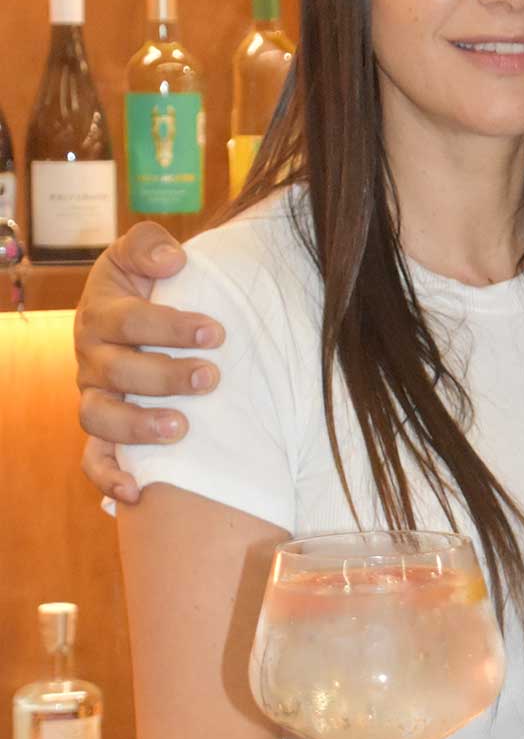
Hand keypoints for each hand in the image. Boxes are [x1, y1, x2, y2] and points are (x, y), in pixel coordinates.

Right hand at [75, 222, 225, 502]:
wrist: (132, 313)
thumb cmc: (143, 284)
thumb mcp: (139, 252)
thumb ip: (149, 245)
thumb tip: (172, 262)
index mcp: (102, 314)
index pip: (129, 321)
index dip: (170, 327)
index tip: (215, 332)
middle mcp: (93, 359)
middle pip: (119, 372)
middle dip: (166, 376)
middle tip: (212, 377)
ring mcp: (96, 397)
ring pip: (100, 418)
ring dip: (138, 426)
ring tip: (182, 428)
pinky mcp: (102, 431)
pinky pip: (94, 459)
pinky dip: (109, 478)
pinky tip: (137, 493)